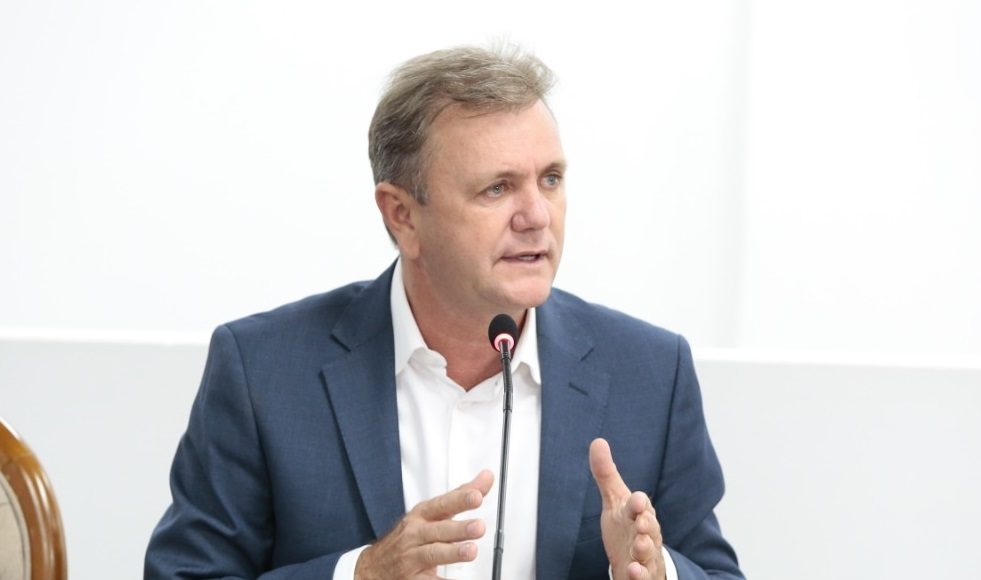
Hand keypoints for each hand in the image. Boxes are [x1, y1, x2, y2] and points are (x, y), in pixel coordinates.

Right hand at [354, 470, 493, 578]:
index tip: (476, 496)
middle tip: (479, 526)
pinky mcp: (412, 579)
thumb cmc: (409, 536)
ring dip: (452, 552)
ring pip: (432, 554)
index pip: (441, 505)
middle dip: (459, 529)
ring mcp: (412, 557)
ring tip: (471, 551)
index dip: (459, 500)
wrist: (374, 567)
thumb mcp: (431, 513)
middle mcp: (415, 534)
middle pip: (438, 530)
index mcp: (421, 515)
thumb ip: (460, 497)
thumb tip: (486, 477)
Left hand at [589, 438, 665, 579]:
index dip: (639, 504)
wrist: (637, 559)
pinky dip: (639, 574)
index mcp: (639, 513)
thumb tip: (597, 441)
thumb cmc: (627, 527)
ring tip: (639, 548)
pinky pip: (644, 575)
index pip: (640, 506)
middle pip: (649, 529)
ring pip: (649, 552)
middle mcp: (646, 533)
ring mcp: (646, 555)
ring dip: (645, 550)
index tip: (638, 500)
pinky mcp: (643, 574)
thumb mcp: (615, 500)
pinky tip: (632, 571)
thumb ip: (606, 474)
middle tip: (642, 524)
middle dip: (647, 526)